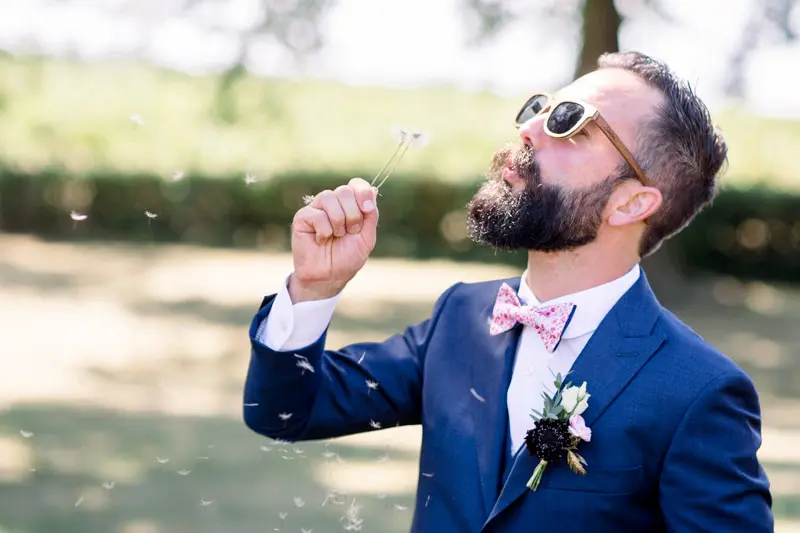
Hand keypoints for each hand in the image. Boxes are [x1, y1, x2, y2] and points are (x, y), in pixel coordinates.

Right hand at [288, 177, 378, 301]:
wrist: (329, 277)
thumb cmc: (347, 258)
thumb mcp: (367, 238)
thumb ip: (371, 215)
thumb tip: (372, 192)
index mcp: (349, 205)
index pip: (356, 185)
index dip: (363, 192)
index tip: (367, 209)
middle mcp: (333, 204)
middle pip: (344, 190)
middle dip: (353, 213)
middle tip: (351, 231)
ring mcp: (317, 209)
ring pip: (328, 197)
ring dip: (338, 221)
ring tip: (337, 236)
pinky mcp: (302, 218)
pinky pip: (317, 214)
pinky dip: (324, 231)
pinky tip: (321, 241)